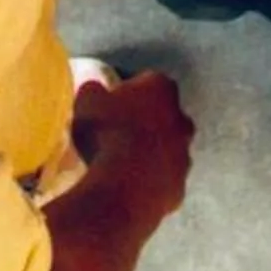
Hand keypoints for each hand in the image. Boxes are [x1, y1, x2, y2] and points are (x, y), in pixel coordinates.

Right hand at [73, 68, 194, 224]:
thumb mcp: (86, 102)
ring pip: (168, 150)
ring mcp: (184, 155)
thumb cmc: (106, 134)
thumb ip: (93, 91)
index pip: (148, 82)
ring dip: (151, 154)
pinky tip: (130, 188)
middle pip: (164, 115)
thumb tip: (94, 91)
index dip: (128, 93)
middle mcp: (182, 118)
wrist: (122, 187)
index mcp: (162, 88)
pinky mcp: (180, 187)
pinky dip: (151, 183)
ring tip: (122, 165)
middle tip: (119, 134)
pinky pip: (164, 181)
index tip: (111, 106)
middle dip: (146, 122)